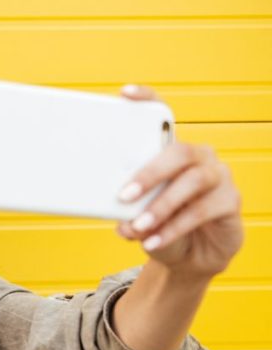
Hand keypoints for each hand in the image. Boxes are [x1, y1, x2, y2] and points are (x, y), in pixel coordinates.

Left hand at [116, 85, 243, 277]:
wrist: (191, 256)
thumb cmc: (161, 226)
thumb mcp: (137, 216)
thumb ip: (127, 213)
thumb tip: (120, 221)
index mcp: (172, 152)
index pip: (164, 117)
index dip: (148, 100)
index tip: (125, 93)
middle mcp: (198, 157)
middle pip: (178, 152)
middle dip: (149, 173)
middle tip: (124, 196)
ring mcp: (218, 176)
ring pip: (192, 182)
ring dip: (161, 206)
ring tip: (139, 226)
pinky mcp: (230, 201)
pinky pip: (201, 212)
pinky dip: (174, 228)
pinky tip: (153, 241)